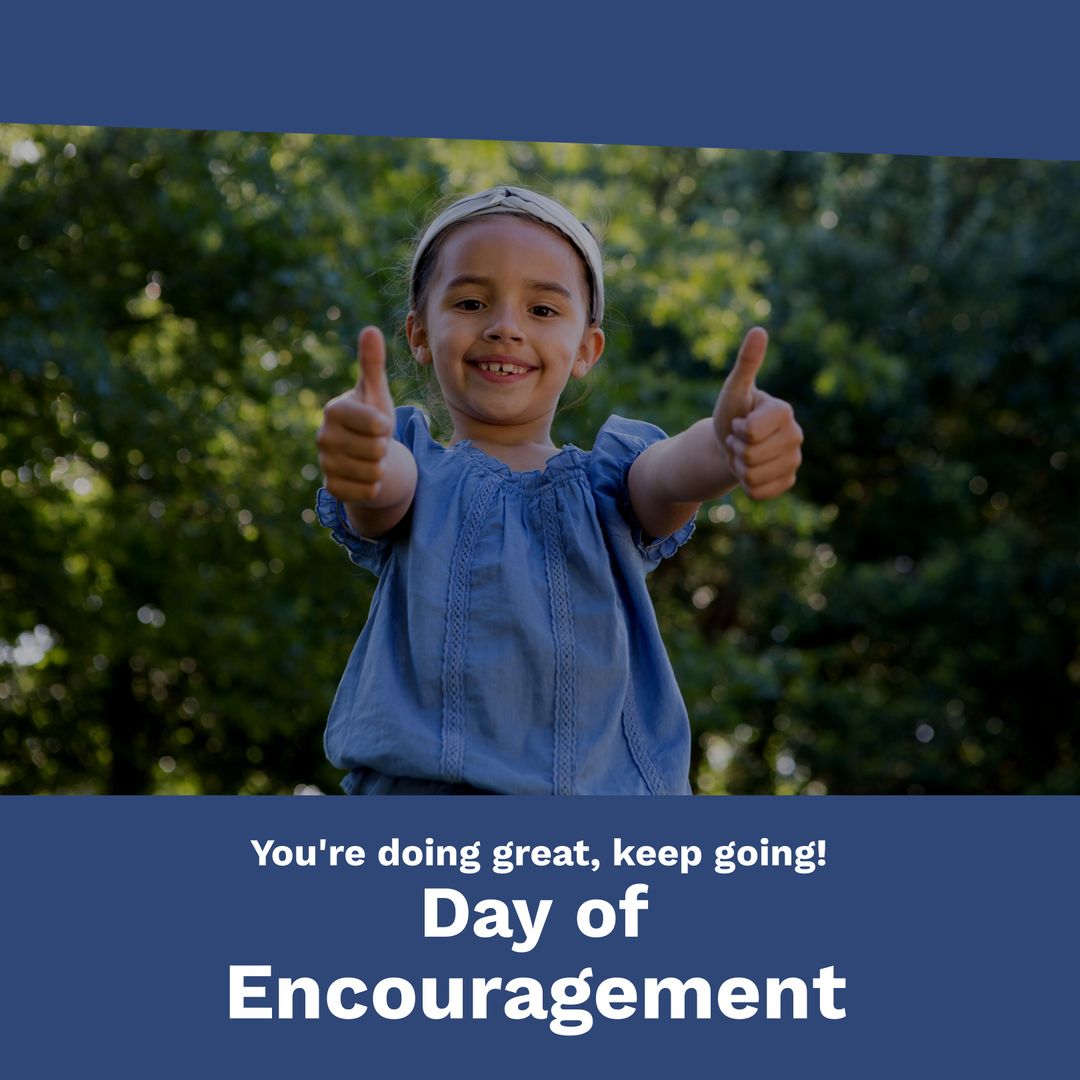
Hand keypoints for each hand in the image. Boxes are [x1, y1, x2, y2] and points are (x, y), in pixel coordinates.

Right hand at [316, 326, 395, 503]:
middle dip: (385, 448)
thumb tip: (371, 329)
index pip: (375, 424)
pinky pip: (368, 492)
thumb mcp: (376, 393)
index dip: (385, 426)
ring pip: (374, 472)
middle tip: (375, 442)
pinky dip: (374, 486)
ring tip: (371, 458)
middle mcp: (323, 437)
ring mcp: (325, 464)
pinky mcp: (332, 488)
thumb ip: (373, 364)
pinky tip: (366, 476)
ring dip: (381, 467)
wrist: (366, 456)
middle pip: (377, 450)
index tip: (380, 423)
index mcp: (334, 410)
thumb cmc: (373, 419)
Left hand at [712, 327, 802, 500]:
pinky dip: (745, 485)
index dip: (737, 430)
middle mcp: (796, 435)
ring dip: (738, 467)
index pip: (751, 432)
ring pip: (752, 476)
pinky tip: (750, 471)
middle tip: (739, 440)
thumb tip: (759, 330)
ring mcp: (794, 461)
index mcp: (784, 411)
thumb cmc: (732, 412)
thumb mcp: (734, 389)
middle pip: (751, 456)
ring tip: (743, 454)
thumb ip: (746, 363)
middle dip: (736, 450)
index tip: (740, 422)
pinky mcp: (788, 481)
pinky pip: (758, 492)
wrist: (730, 443)